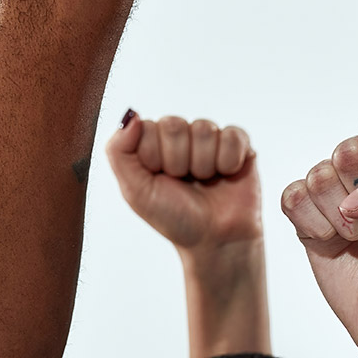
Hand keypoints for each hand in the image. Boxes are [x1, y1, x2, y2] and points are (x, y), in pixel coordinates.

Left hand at [105, 112, 259, 251]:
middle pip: (174, 125)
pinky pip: (232, 135)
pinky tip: (226, 175)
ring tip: (205, 182)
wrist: (216, 241)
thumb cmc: (175, 217)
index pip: (146, 128)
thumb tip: (131, 116)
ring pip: (203, 129)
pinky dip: (228, 161)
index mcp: (152, 143)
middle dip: (178, 162)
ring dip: (204, 165)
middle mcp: (180, 136)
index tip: (160, 180)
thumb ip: (119, 151)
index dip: (153, 158)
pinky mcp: (239, 143)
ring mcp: (209, 138)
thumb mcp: (135, 191)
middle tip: (184, 183)